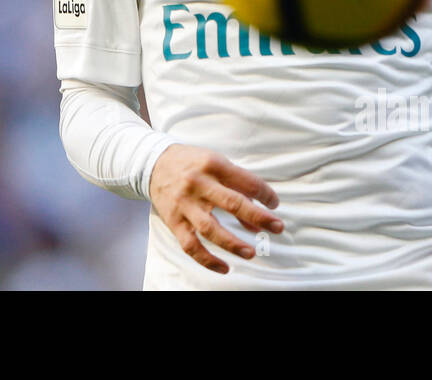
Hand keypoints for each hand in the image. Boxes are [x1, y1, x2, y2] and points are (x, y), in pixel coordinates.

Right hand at [148, 144, 283, 273]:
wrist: (154, 163)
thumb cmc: (192, 164)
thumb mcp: (216, 164)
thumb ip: (237, 189)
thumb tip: (256, 221)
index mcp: (213, 164)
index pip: (247, 181)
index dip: (266, 194)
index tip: (275, 205)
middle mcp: (198, 184)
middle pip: (232, 203)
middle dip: (259, 217)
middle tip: (278, 227)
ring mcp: (185, 204)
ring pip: (210, 229)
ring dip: (233, 243)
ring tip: (251, 253)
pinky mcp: (174, 221)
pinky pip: (191, 245)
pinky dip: (207, 260)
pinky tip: (224, 268)